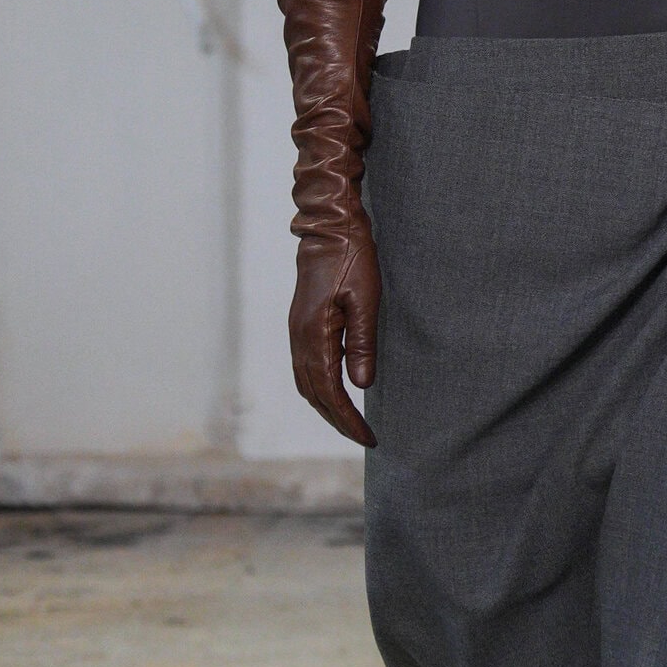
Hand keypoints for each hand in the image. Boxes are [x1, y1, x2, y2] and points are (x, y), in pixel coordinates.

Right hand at [289, 213, 380, 445]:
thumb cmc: (352, 259)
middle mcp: (300, 338)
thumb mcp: (366, 299)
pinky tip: (336, 392)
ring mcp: (297, 332)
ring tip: (351, 422)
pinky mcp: (301, 325)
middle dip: (338, 420)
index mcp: (315, 334)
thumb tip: (361, 384)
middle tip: (364, 437)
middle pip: (315, 394)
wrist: (329, 228)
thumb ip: (362, 342)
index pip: (330, 391)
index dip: (348, 419)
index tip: (369, 437)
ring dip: (327, 407)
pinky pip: (305, 369)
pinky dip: (320, 389)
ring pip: (307, 384)